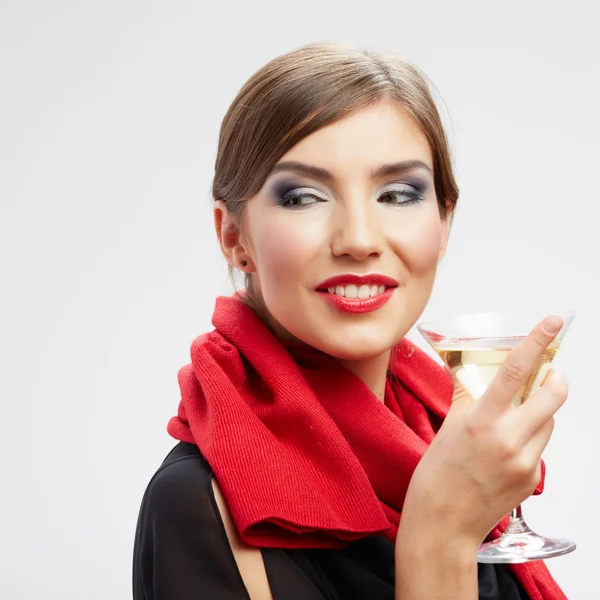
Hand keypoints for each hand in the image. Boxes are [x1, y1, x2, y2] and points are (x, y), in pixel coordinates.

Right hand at [404, 315, 568, 545]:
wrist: (443, 523)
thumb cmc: (436, 476)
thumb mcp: (448, 428)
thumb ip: (467, 395)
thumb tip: (471, 369)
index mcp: (481, 422)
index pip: (514, 372)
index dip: (536, 343)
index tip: (552, 323)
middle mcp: (509, 440)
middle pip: (553, 395)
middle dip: (555, 376)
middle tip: (547, 371)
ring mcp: (525, 462)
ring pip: (550, 421)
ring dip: (540, 410)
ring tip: (514, 418)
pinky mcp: (533, 479)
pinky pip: (542, 446)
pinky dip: (531, 436)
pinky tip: (507, 447)